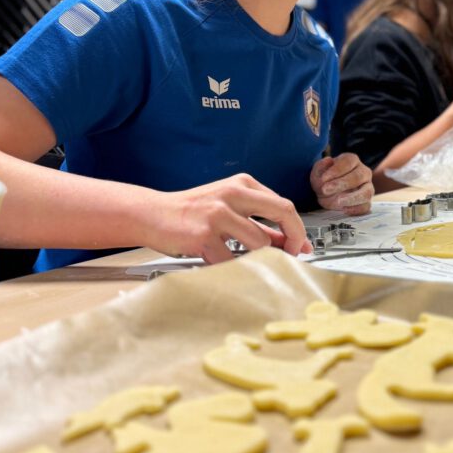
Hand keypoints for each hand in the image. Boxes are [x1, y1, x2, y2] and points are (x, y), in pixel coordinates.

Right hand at [158, 174, 312, 263]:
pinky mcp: (204, 235)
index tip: (300, 246)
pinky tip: (226, 265)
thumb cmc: (192, 212)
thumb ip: (258, 223)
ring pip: (260, 242)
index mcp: (243, 184)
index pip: (284, 204)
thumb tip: (290, 241)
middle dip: (294, 238)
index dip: (297, 229)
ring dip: (261, 259)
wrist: (152, 214)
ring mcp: (218, 213)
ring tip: (250, 263)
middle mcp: (233, 194)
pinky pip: (232, 260)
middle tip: (293, 256)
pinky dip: (234, 268)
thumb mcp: (229, 208)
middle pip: (283, 212)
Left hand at [310, 153, 373, 215]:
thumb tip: (328, 160)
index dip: (336, 170)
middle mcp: (363, 172)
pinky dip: (356, 209)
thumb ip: (321, 167)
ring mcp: (367, 187)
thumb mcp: (318, 172)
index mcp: (352, 160)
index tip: (324, 178)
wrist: (327, 194)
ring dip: (352, 198)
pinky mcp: (366, 202)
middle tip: (326, 189)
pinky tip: (344, 209)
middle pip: (359, 176)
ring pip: (366, 192)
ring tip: (338, 201)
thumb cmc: (325, 180)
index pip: (349, 161)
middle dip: (342, 183)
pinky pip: (366, 206)